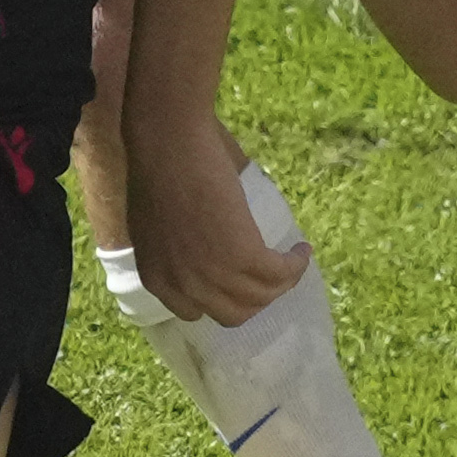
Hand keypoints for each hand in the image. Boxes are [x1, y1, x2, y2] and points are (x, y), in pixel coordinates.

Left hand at [118, 115, 307, 329]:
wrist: (169, 143)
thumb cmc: (158, 168)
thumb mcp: (154, 225)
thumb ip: (171, 249)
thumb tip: (198, 251)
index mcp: (158, 280)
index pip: (196, 312)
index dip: (221, 299)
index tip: (237, 281)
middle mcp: (185, 287)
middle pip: (234, 313)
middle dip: (255, 297)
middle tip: (268, 274)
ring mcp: (214, 275)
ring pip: (262, 297)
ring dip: (283, 281)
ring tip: (293, 260)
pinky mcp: (243, 255)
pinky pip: (280, 274)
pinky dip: (296, 264)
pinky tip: (302, 250)